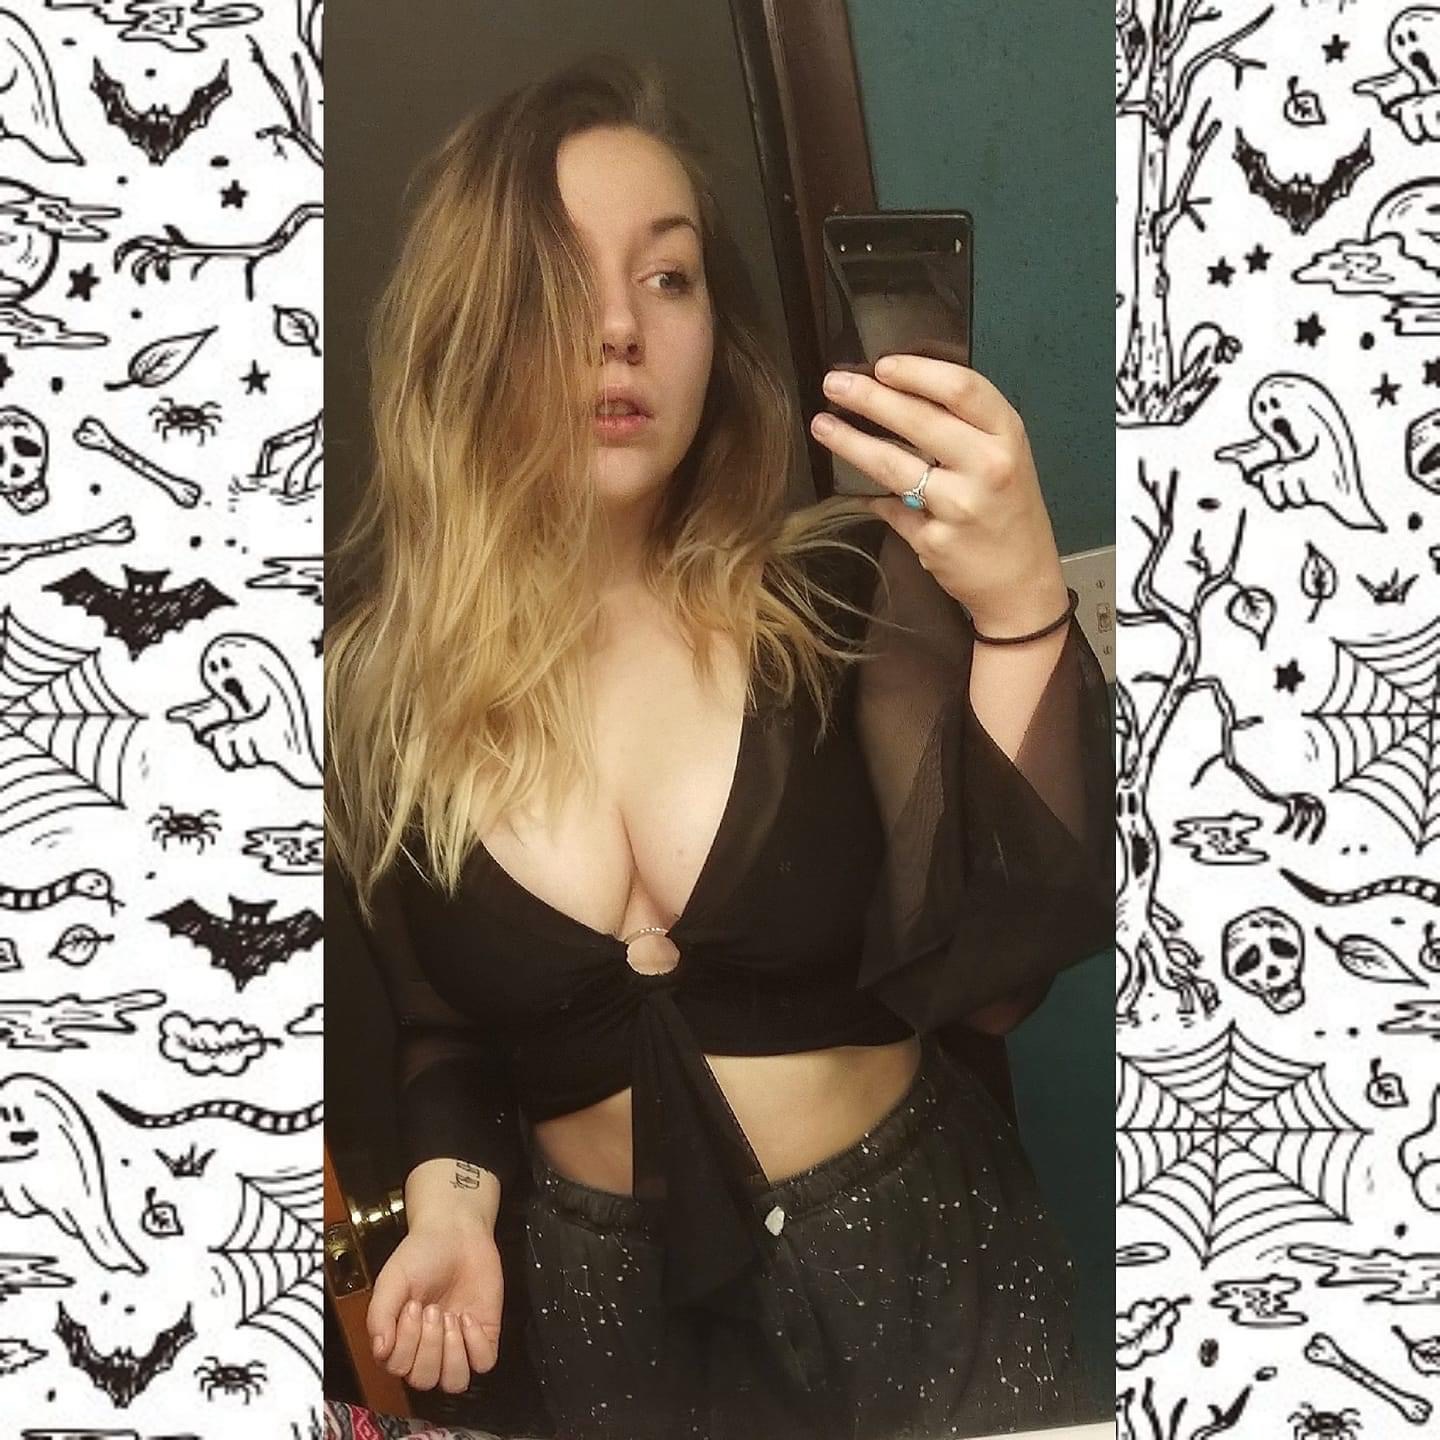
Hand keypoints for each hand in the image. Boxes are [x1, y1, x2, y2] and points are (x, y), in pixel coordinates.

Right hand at [366, 1217, 504, 1392]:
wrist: (456, 1231)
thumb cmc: (421, 1254)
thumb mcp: (391, 1280)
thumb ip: (379, 1315)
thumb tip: (380, 1350)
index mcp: (401, 1339)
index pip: (398, 1369)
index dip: (406, 1343)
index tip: (412, 1307)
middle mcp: (428, 1347)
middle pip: (425, 1380)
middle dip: (429, 1345)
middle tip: (432, 1308)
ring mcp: (457, 1344)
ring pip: (455, 1382)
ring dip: (452, 1353)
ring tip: (451, 1317)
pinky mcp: (484, 1335)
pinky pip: (484, 1362)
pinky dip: (476, 1345)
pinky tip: (468, 1317)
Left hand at [812, 356, 1067, 634]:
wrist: (1022, 582)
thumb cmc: (1008, 510)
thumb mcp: (1005, 458)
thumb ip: (964, 427)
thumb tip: (898, 394)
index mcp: (1008, 436)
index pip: (961, 388)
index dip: (916, 371)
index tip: (881, 365)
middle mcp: (988, 467)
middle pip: (919, 420)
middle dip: (869, 397)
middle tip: (833, 384)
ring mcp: (960, 506)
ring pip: (893, 464)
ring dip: (850, 441)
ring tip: (821, 425)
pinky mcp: (934, 541)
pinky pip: (891, 509)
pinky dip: (870, 498)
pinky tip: (855, 491)